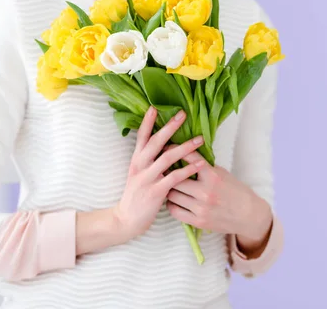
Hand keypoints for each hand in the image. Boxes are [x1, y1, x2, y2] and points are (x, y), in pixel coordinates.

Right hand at [114, 106, 205, 240]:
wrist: (126, 219)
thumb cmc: (136, 195)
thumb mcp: (138, 174)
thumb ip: (148, 160)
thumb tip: (164, 146)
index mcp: (136, 160)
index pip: (141, 136)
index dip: (148, 122)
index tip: (155, 107)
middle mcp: (140, 166)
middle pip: (155, 142)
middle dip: (169, 127)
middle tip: (183, 114)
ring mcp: (147, 178)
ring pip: (167, 157)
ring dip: (185, 147)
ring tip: (200, 139)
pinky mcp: (155, 191)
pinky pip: (174, 177)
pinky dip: (188, 169)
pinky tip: (200, 164)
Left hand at [166, 151, 272, 254]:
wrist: (248, 215)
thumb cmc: (235, 191)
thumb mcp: (222, 173)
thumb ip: (204, 166)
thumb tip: (183, 154)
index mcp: (212, 176)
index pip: (189, 158)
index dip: (175, 150)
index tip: (166, 148)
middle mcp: (205, 192)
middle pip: (175, 178)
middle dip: (168, 172)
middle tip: (163, 169)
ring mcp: (201, 208)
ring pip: (172, 194)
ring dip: (168, 188)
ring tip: (168, 184)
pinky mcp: (198, 221)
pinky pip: (174, 210)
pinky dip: (171, 204)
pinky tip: (174, 199)